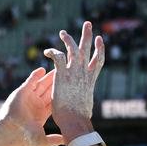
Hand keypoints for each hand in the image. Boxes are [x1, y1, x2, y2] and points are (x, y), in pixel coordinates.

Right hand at [0, 66, 63, 145]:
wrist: (11, 134)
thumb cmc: (26, 139)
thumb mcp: (44, 141)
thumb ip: (55, 140)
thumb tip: (68, 141)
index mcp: (41, 115)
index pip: (54, 102)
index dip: (61, 95)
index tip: (70, 89)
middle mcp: (35, 105)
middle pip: (48, 91)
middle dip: (56, 84)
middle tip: (66, 75)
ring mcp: (28, 98)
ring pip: (40, 85)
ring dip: (48, 78)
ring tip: (57, 69)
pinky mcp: (21, 92)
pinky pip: (30, 81)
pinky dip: (35, 75)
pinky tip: (42, 69)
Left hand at [44, 21, 104, 135]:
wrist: (74, 121)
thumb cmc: (80, 119)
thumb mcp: (86, 107)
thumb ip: (85, 102)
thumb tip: (87, 108)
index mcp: (90, 80)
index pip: (98, 61)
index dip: (100, 49)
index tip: (100, 40)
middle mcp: (84, 73)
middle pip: (88, 49)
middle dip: (88, 35)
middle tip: (88, 24)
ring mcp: (74, 73)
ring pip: (73, 49)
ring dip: (68, 39)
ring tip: (62, 32)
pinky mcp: (63, 75)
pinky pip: (58, 57)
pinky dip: (52, 52)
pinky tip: (47, 51)